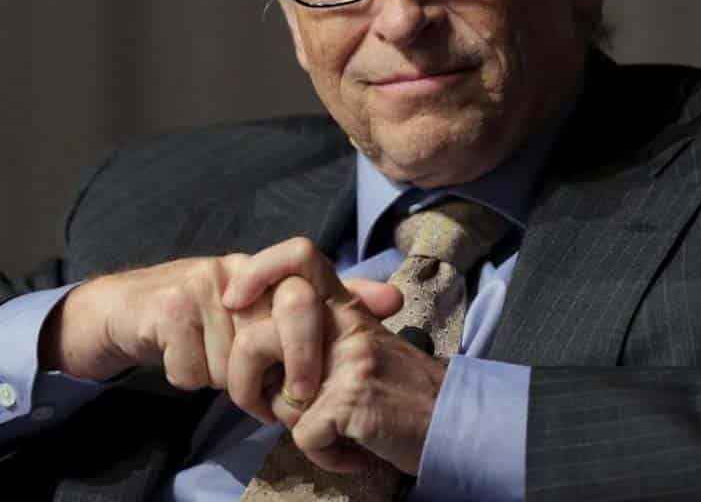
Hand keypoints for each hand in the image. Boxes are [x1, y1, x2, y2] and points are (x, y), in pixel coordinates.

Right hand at [40, 237, 399, 404]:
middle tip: (287, 396)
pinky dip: (190, 379)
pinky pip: (197, 370)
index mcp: (267, 270)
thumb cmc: (208, 318)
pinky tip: (183, 361)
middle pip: (290, 312)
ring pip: (238, 359)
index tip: (331, 341)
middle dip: (295, 361)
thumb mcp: (267, 312)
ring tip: (216, 368)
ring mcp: (203, 283)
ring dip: (228, 381)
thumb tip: (394, 298)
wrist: (126, 312)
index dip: (326, 299)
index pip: (307, 260)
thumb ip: (328, 306)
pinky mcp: (169, 308)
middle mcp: (238, 267)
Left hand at [229, 289, 444, 474]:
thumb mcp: (365, 346)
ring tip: (331, 427)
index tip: (236, 302)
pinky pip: (305, 438)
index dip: (258, 271)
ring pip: (276, 401)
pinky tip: (353, 448)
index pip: (299, 256)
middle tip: (264, 408)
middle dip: (244, 387)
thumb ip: (325, 333)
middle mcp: (346, 325)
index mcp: (347, 307)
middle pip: (254, 340)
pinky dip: (327, 455)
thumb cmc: (403, 391)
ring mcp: (350, 361)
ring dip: (295, 427)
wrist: (454, 420)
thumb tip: (265, 336)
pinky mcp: (354, 399)